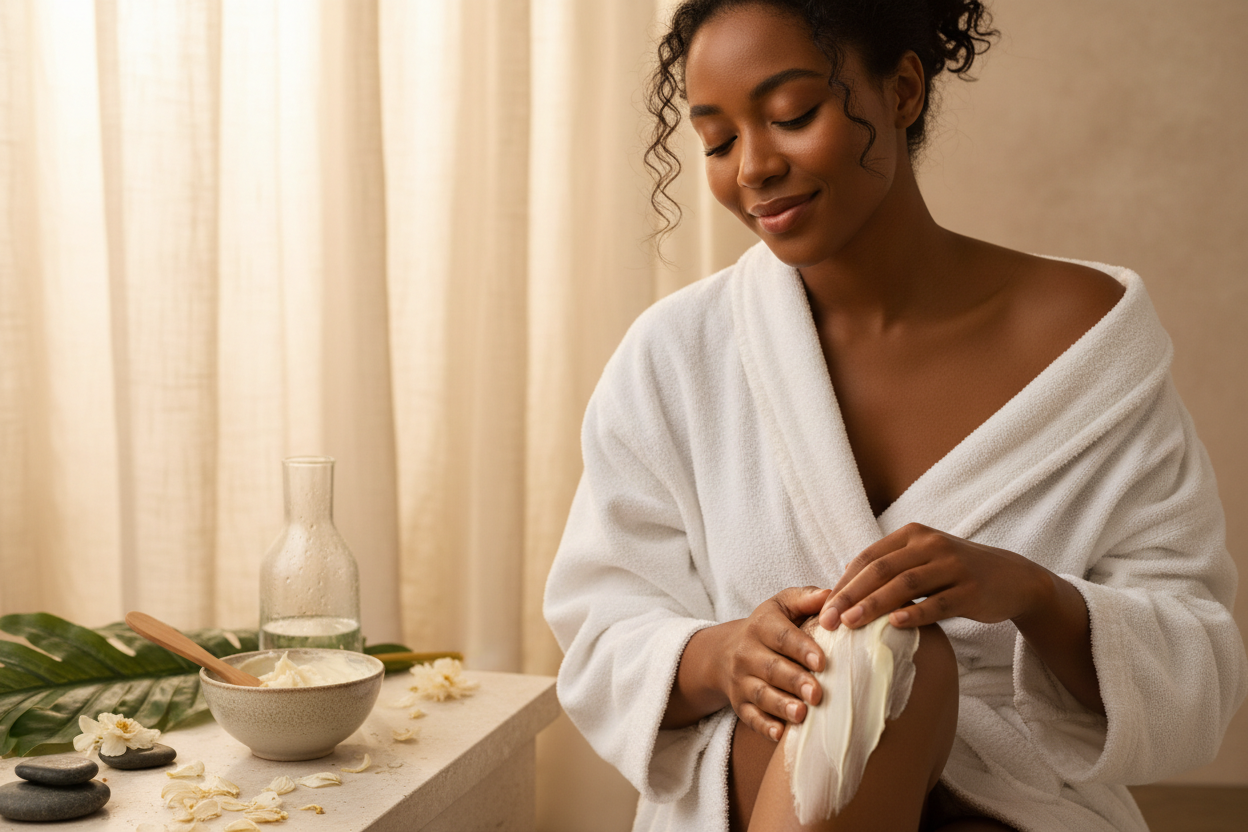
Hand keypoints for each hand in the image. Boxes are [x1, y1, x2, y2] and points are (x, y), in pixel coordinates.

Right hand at [720, 586, 829, 740]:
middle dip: (794, 681)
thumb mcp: (781, 606)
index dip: (801, 648)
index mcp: (761, 625)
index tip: (822, 661)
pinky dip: (764, 726)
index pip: (780, 636)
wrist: (725, 652)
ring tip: (802, 714)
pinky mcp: (739, 705)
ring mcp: (741, 681)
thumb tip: (834, 595)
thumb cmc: (768, 627)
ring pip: (760, 694)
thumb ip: (806, 599)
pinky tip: (780, 733)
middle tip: (817, 693)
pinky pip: (749, 717)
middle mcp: (747, 653)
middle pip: (771, 668)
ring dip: (781, 705)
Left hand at [818, 523, 1048, 630]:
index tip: (821, 606)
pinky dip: (916, 613)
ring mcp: (953, 566)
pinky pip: (939, 603)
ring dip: (874, 605)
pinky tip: (895, 625)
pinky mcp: (972, 590)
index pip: (869, 557)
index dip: (843, 582)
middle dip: (850, 595)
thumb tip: (844, 581)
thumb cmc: (957, 572)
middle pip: (881, 570)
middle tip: (827, 619)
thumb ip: (889, 566)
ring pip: (906, 585)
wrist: (1013, 578)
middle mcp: (931, 545)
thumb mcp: (923, 559)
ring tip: (850, 623)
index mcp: (913, 535)